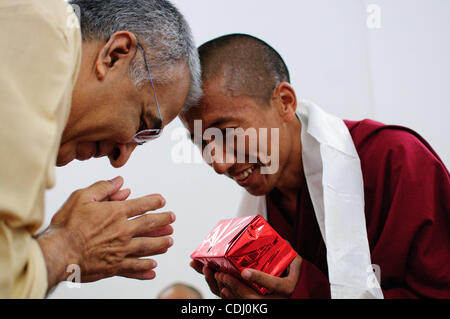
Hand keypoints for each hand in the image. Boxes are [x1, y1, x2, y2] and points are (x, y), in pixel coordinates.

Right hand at [37, 176, 174, 288]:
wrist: (58, 254)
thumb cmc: (67, 225)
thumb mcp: (82, 197)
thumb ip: (103, 188)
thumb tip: (119, 181)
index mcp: (116, 213)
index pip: (141, 205)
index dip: (154, 201)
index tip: (162, 200)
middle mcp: (123, 231)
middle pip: (150, 225)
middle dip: (163, 221)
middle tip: (172, 219)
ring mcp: (121, 250)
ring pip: (147, 246)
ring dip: (160, 243)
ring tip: (169, 242)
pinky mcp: (115, 266)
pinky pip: (135, 267)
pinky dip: (145, 268)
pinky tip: (153, 268)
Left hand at [191, 255, 302, 298]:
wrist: (287, 281)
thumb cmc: (288, 268)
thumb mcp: (292, 259)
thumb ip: (284, 248)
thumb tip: (273, 234)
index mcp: (285, 287)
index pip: (274, 285)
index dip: (260, 279)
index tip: (245, 272)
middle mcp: (273, 299)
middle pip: (251, 299)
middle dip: (234, 287)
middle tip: (221, 273)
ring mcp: (259, 301)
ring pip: (237, 301)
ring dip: (220, 287)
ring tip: (210, 271)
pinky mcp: (245, 300)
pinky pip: (229, 298)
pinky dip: (215, 286)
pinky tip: (207, 273)